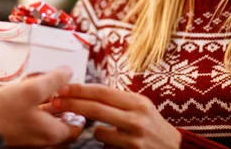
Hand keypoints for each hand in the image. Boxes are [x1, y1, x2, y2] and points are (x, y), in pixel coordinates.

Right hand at [0, 67, 84, 146]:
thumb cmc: (2, 113)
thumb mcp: (30, 90)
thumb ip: (53, 80)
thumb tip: (68, 72)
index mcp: (53, 133)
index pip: (78, 125)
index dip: (78, 107)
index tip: (72, 92)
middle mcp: (44, 141)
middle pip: (62, 122)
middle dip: (62, 104)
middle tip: (58, 87)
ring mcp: (30, 140)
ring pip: (46, 122)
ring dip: (46, 105)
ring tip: (40, 87)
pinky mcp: (18, 136)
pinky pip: (32, 123)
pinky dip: (33, 110)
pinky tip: (24, 96)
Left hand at [52, 84, 180, 148]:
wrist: (174, 148)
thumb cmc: (152, 125)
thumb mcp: (140, 107)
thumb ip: (118, 100)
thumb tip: (87, 92)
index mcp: (136, 101)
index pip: (102, 91)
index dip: (80, 89)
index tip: (63, 88)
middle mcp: (136, 117)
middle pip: (96, 108)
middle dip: (72, 104)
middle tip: (55, 102)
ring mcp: (134, 136)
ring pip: (98, 131)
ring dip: (93, 130)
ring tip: (101, 129)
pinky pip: (106, 146)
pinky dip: (105, 143)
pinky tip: (114, 142)